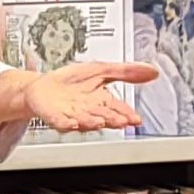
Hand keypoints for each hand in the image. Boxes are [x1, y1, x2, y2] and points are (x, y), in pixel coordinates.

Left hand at [21, 60, 156, 134]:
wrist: (41, 86)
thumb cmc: (70, 81)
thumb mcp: (102, 69)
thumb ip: (126, 72)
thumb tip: (153, 71)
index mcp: (102, 101)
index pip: (119, 109)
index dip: (127, 114)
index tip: (136, 119)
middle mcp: (90, 111)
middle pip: (104, 116)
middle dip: (113, 119)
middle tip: (123, 121)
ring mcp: (73, 116)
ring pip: (85, 121)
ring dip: (93, 122)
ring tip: (100, 121)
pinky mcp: (55, 117)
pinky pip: (62, 122)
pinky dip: (67, 123)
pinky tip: (72, 122)